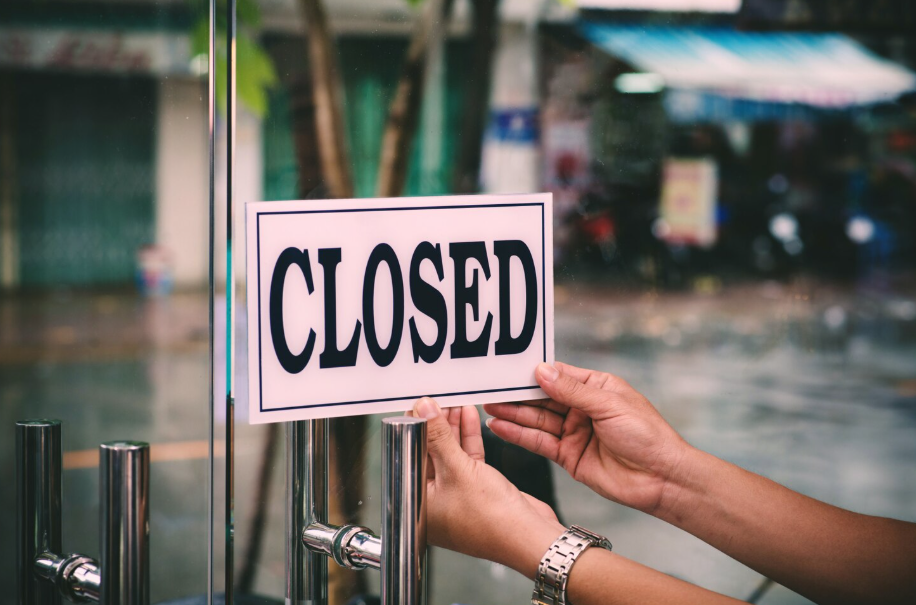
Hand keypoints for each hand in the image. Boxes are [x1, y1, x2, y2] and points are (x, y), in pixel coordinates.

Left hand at [410, 398, 564, 576]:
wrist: (530, 537)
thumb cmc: (492, 521)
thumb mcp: (458, 470)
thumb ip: (438, 437)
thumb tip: (424, 410)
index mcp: (418, 502)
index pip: (408, 455)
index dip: (413, 427)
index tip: (419, 403)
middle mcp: (434, 499)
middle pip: (429, 451)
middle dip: (434, 423)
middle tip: (438, 397)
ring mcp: (456, 494)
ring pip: (449, 452)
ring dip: (452, 426)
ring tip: (454, 401)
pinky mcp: (476, 488)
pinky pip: (466, 457)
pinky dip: (468, 437)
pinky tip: (469, 417)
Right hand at [483, 362, 689, 515]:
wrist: (661, 479)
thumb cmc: (647, 435)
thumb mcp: (608, 405)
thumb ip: (571, 390)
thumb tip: (541, 371)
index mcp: (596, 387)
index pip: (559, 375)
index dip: (534, 373)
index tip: (508, 370)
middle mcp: (582, 408)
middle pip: (543, 398)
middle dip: (517, 395)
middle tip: (489, 390)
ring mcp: (574, 432)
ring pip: (537, 420)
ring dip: (513, 414)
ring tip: (488, 407)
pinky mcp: (568, 456)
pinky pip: (539, 442)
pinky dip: (519, 435)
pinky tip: (500, 427)